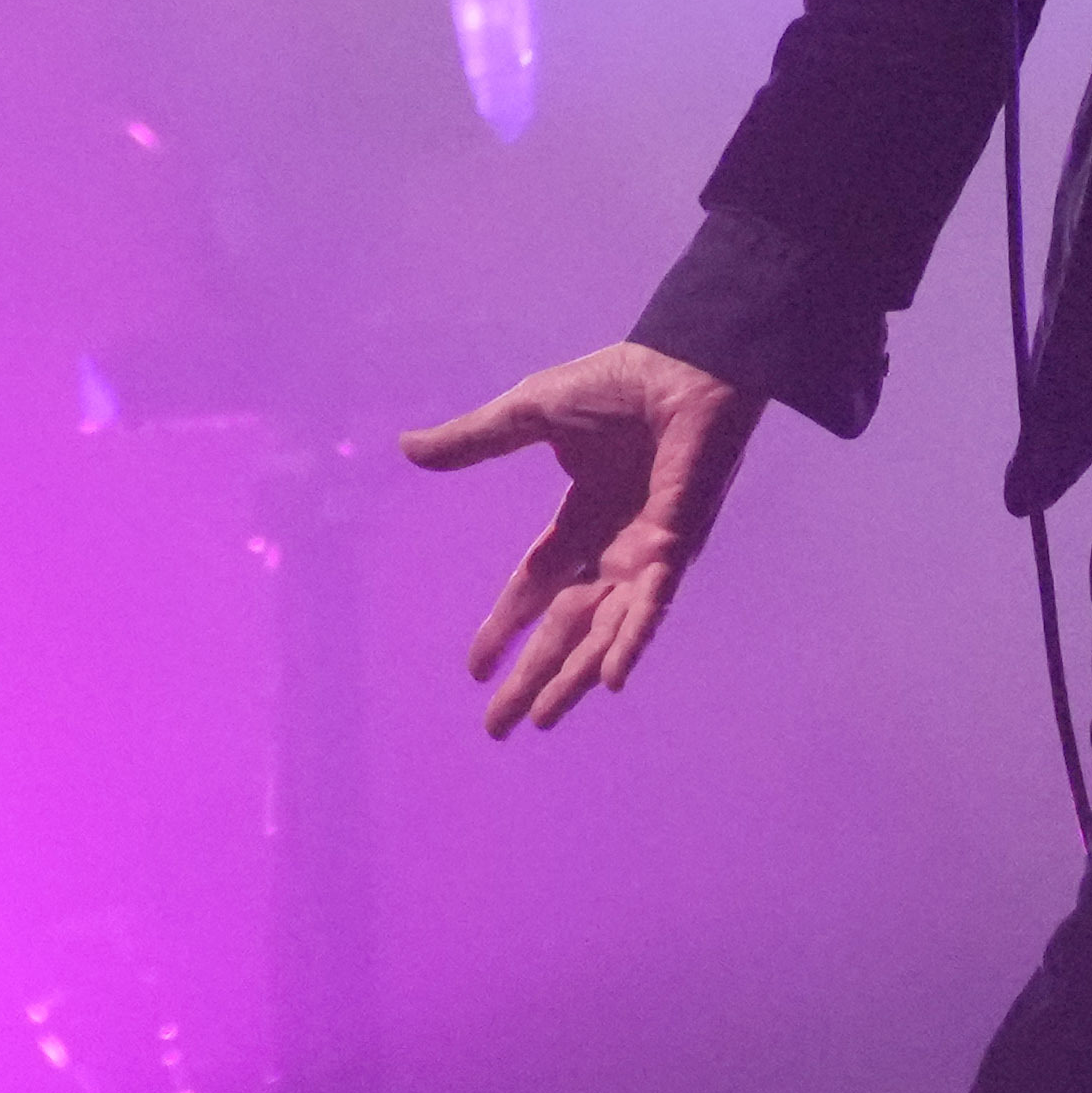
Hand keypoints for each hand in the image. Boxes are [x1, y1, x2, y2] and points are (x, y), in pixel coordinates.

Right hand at [397, 343, 760, 734]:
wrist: (684, 366)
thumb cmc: (616, 383)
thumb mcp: (528, 415)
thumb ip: (474, 440)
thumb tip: (407, 449)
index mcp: (581, 517)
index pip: (535, 585)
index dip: (504, 628)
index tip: (474, 670)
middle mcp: (612, 547)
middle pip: (562, 627)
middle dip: (530, 677)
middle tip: (497, 727)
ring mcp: (646, 553)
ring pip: (603, 633)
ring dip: (572, 677)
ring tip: (538, 719)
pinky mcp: (677, 547)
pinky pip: (651, 607)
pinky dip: (631, 642)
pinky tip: (609, 680)